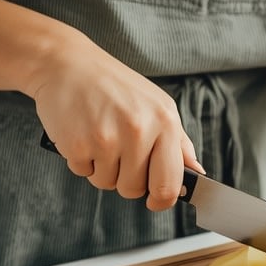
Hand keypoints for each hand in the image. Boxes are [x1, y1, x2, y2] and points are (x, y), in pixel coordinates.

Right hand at [28, 34, 202, 209]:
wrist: (68, 64)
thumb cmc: (115, 87)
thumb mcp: (157, 105)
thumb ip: (178, 142)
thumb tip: (197, 173)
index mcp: (164, 122)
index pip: (170, 183)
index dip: (162, 200)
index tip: (155, 201)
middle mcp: (138, 130)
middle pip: (135, 189)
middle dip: (126, 179)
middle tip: (118, 152)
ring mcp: (106, 138)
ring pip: (107, 184)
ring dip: (102, 168)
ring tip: (99, 136)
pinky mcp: (77, 144)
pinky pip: (83, 173)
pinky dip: (81, 160)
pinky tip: (83, 134)